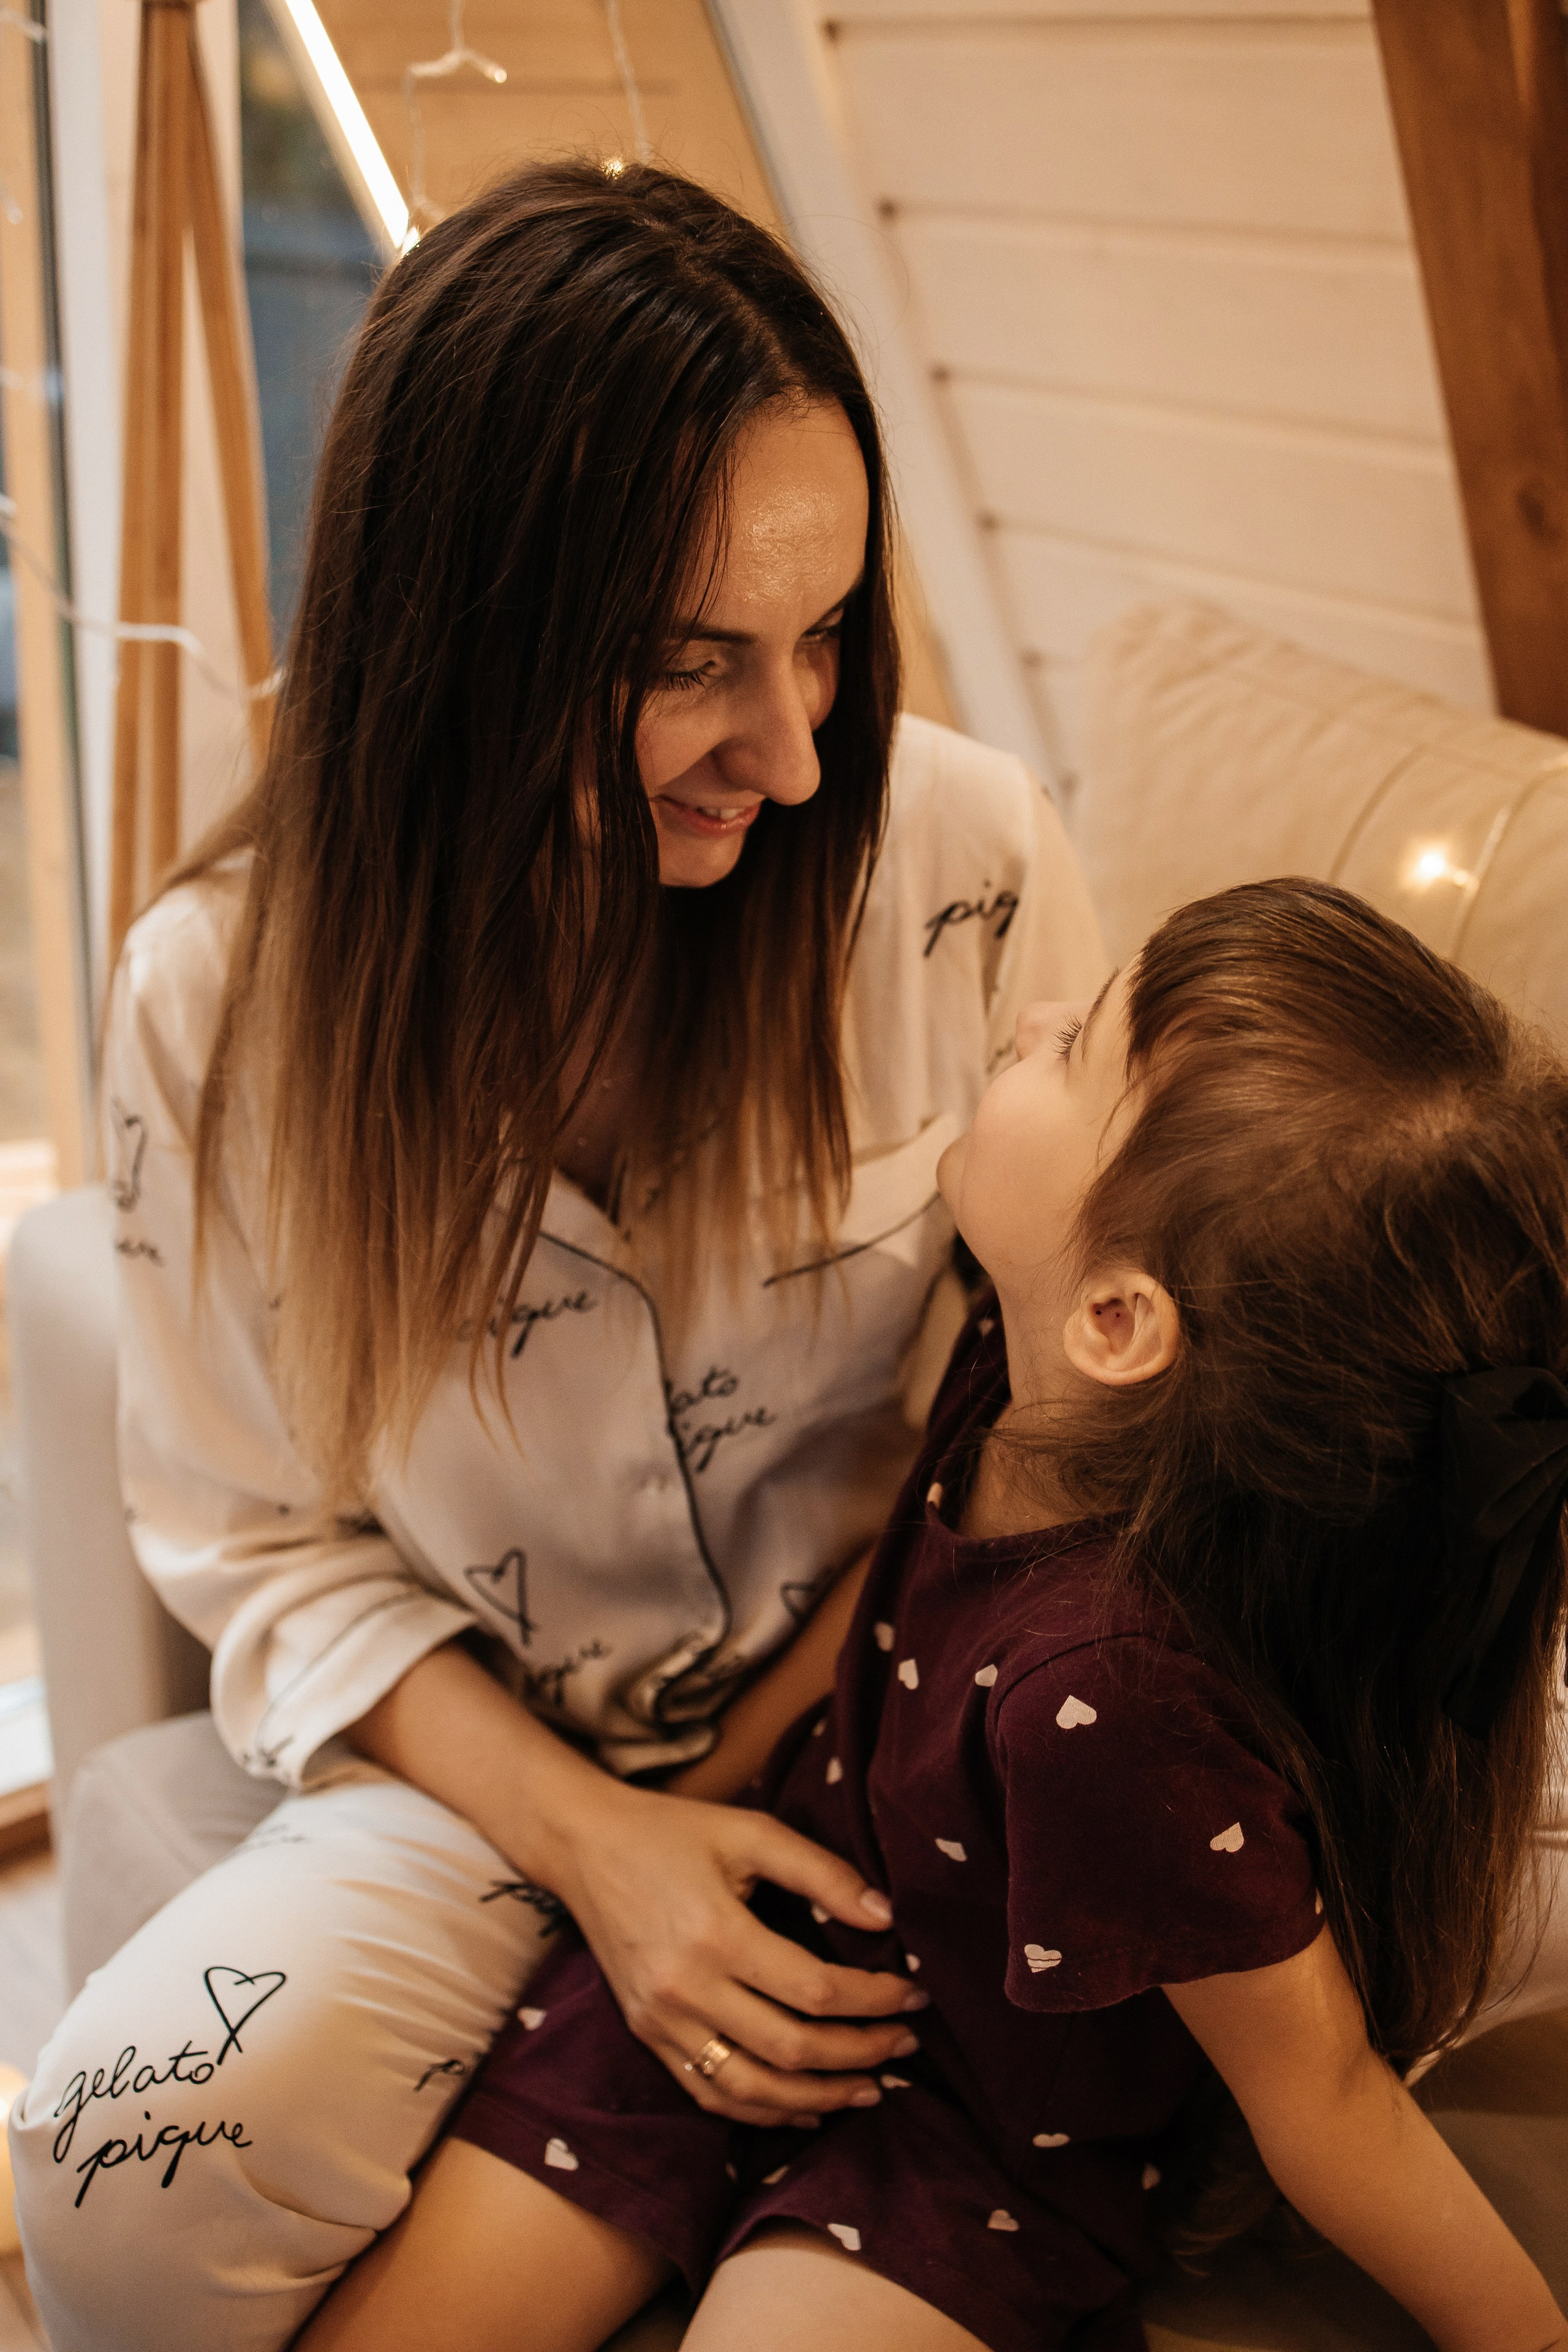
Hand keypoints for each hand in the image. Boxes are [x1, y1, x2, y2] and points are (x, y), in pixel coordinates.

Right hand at [544, 1776, 927, 2124]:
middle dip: (861, 2053)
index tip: (915, 1995)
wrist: (584, 1846)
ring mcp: (661, 2020)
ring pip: (751, 2088)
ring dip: (819, 2098)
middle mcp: (685, 1988)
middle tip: (907, 2046)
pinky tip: (804, 2106)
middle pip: (790, 2048)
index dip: (875, 2000)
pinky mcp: (646, 2034)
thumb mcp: (751, 1832)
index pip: (815, 1990)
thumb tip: (887, 1917)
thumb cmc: (674, 1831)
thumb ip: (822, 1872)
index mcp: (716, 1933)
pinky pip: (710, 2093)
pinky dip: (763, 2110)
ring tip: (870, 2089)